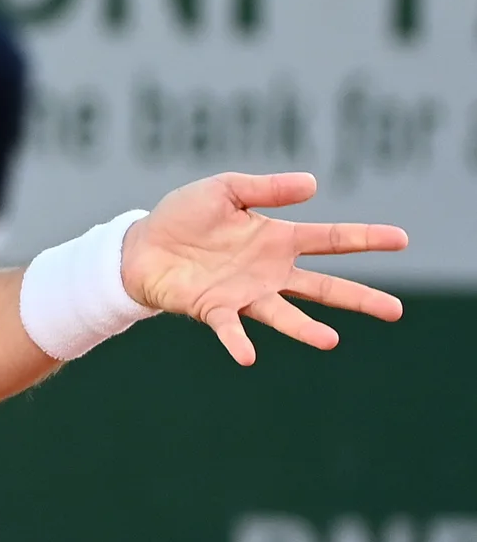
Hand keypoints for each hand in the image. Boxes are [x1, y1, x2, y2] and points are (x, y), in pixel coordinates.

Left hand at [121, 172, 407, 364]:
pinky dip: (239, 343)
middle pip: (323, 287)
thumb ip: (266, 188)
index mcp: (278, 239)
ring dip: (306, 329)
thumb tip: (313, 184)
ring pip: (285, 314)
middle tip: (395, 311)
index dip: (365, 238)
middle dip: (359, 297)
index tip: (402, 239)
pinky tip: (249, 357)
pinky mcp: (213, 309)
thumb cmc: (184, 216)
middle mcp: (269, 271)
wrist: (140, 246)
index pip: (331, 240)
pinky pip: (230, 328)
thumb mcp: (225, 190)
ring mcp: (244, 294)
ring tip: (330, 340)